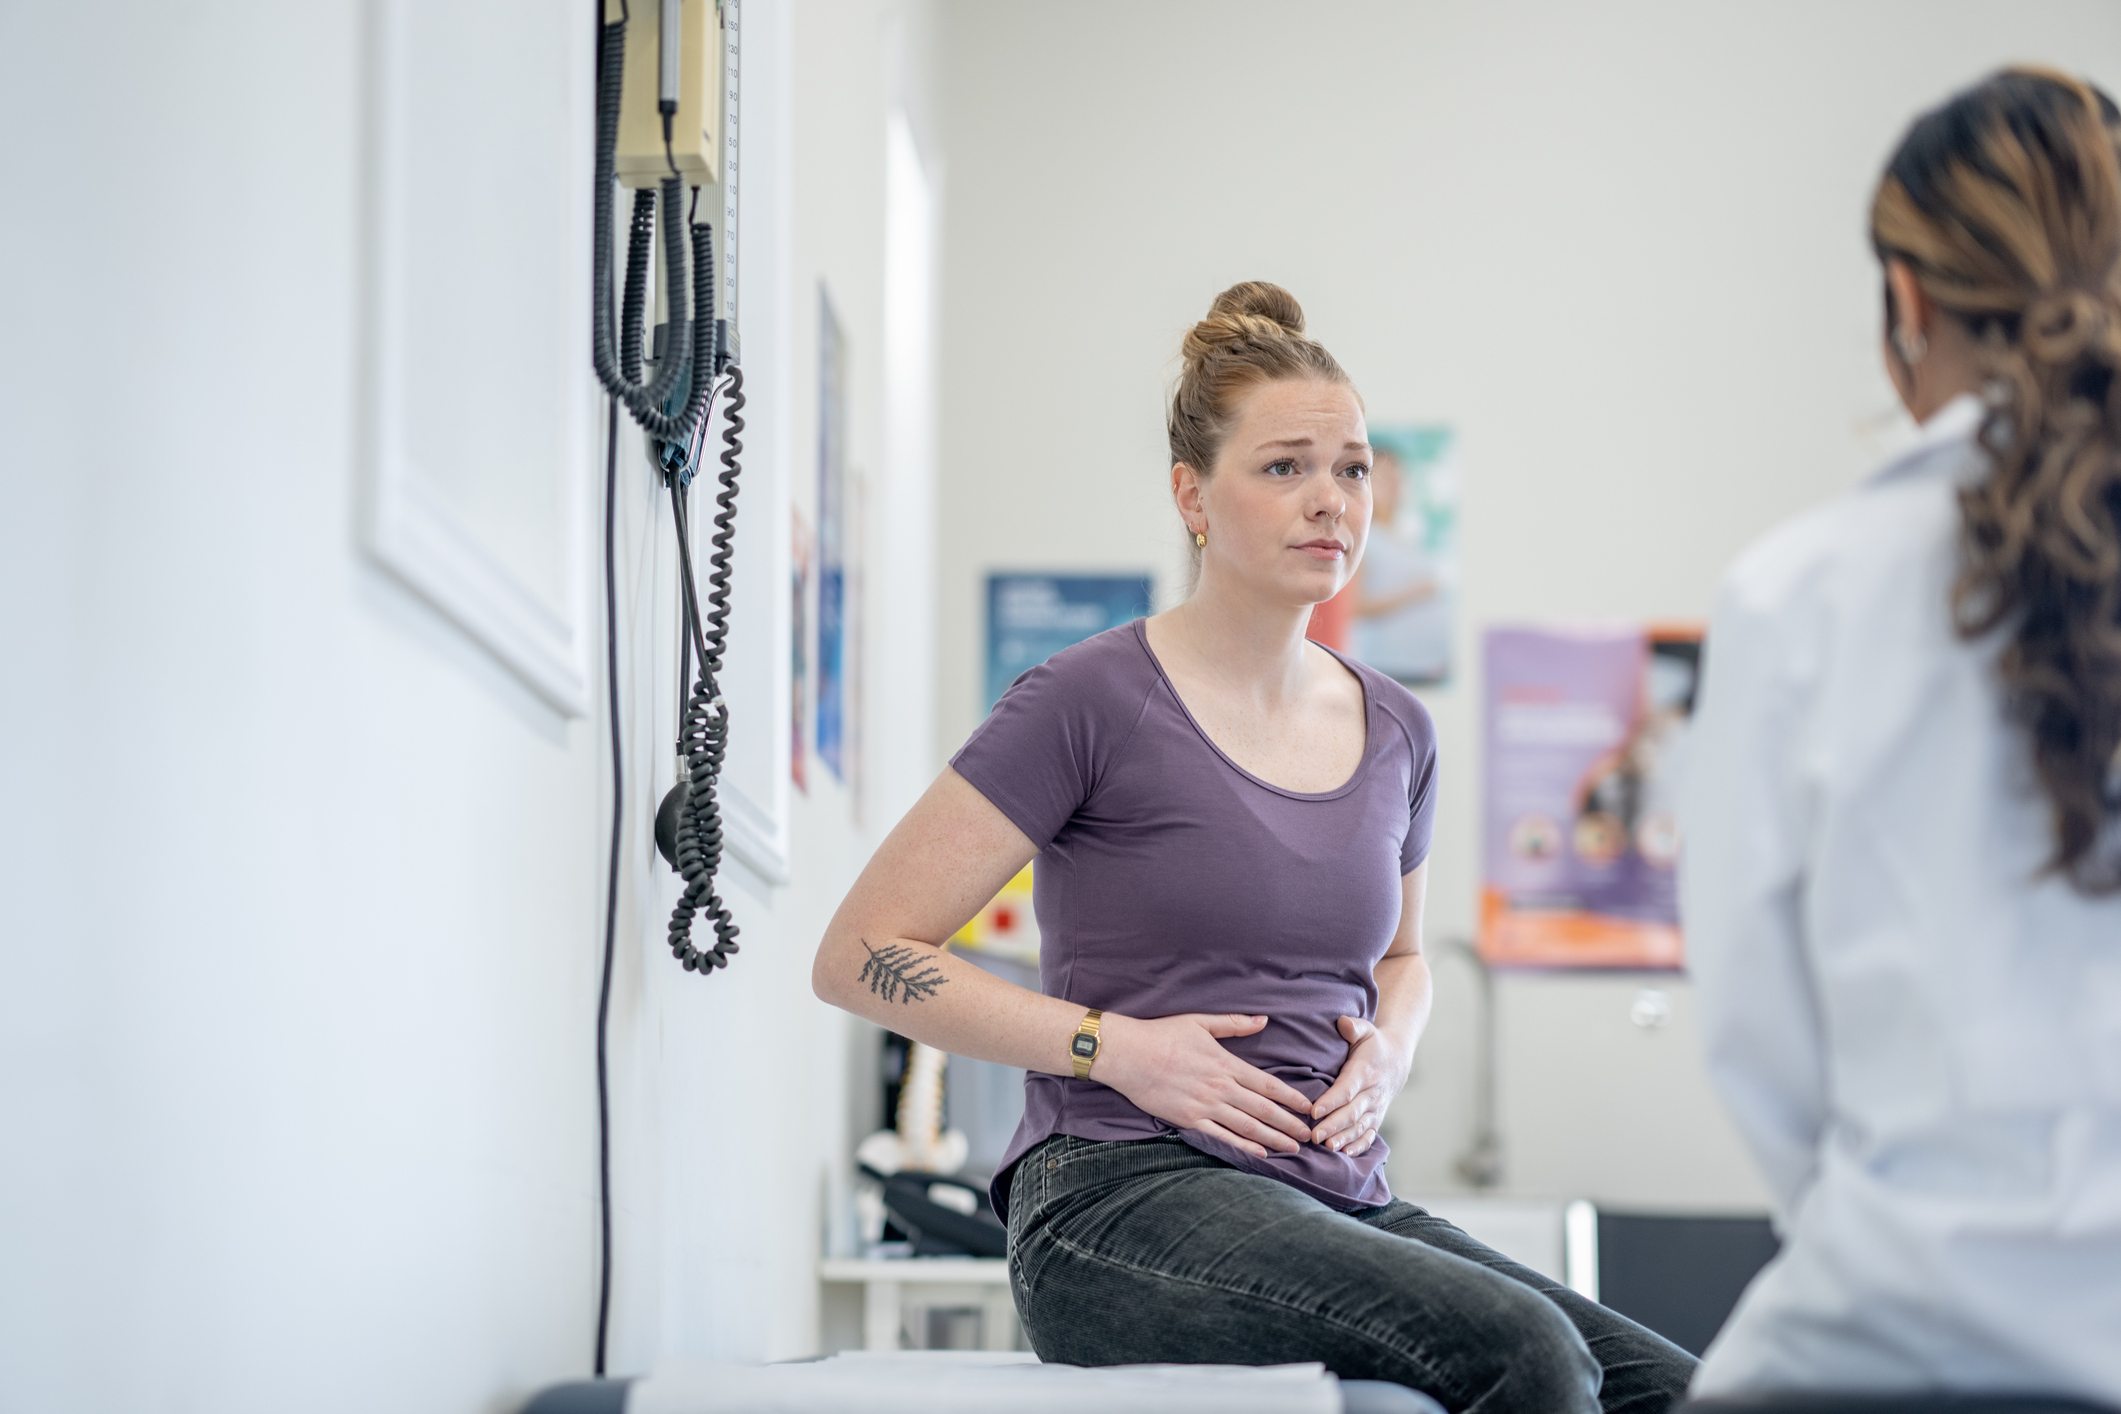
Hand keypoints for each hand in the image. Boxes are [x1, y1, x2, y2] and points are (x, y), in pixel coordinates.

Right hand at [1093, 1013, 1315, 1158]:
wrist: (1127, 1054)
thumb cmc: (1162, 1034)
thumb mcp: (1200, 1021)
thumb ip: (1234, 1023)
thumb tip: (1263, 1019)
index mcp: (1227, 1064)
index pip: (1268, 1084)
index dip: (1291, 1098)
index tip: (1309, 1108)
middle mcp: (1221, 1088)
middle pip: (1264, 1110)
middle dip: (1290, 1124)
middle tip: (1310, 1136)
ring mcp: (1205, 1106)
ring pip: (1248, 1127)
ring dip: (1273, 1139)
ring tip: (1293, 1149)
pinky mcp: (1189, 1120)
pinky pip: (1221, 1137)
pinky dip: (1243, 1147)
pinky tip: (1260, 1155)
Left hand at [1309, 1016, 1409, 1157]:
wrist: (1396, 1061)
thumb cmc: (1373, 1045)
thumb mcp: (1365, 1030)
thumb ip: (1353, 1027)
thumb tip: (1343, 1023)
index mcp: (1365, 1071)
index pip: (1347, 1089)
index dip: (1331, 1101)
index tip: (1314, 1110)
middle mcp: (1372, 1093)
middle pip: (1352, 1112)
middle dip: (1333, 1125)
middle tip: (1314, 1135)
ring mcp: (1376, 1108)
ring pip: (1359, 1127)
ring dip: (1344, 1138)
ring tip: (1327, 1147)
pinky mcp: (1376, 1119)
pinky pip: (1369, 1136)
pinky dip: (1359, 1146)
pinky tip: (1345, 1154)